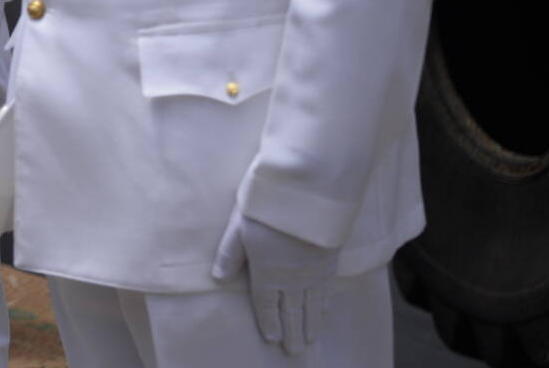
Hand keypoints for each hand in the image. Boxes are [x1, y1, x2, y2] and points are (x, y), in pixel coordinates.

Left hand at [213, 208, 339, 353]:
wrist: (308, 196)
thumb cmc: (267, 209)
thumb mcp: (238, 228)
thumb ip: (230, 254)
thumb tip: (218, 279)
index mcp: (266, 273)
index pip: (266, 304)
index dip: (269, 322)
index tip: (272, 339)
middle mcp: (291, 279)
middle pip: (292, 311)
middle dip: (292, 332)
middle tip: (294, 351)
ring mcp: (313, 273)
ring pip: (311, 306)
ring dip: (310, 325)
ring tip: (310, 340)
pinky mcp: (329, 263)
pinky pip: (327, 292)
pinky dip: (325, 307)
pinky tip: (324, 313)